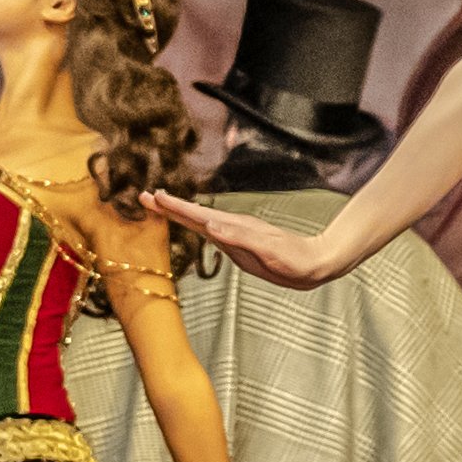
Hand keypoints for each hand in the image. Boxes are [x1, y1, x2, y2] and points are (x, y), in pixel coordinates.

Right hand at [146, 194, 350, 287]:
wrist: (316, 264)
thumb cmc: (295, 259)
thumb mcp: (268, 251)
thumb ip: (240, 238)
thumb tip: (211, 225)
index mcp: (234, 228)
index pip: (197, 215)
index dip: (174, 207)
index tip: (153, 197)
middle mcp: (233, 228)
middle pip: (195, 215)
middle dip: (170, 206)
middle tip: (145, 197)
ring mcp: (237, 235)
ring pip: (202, 221)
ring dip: (180, 213)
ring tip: (160, 206)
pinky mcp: (242, 244)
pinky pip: (213, 232)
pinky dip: (197, 225)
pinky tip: (194, 224)